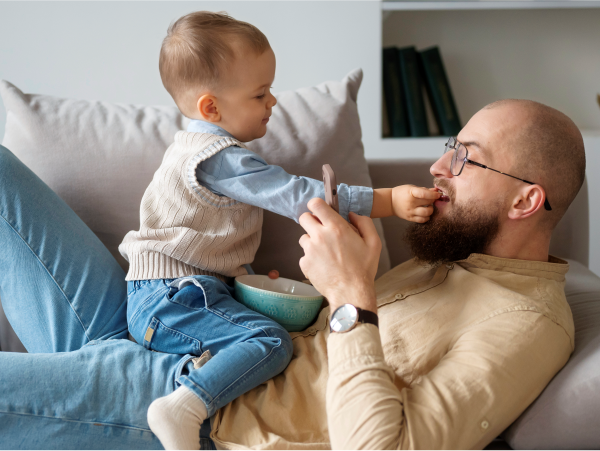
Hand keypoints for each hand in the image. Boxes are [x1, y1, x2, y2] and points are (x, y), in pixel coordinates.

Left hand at [298, 198, 380, 312]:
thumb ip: (364, 223)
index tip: (320, 209)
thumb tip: (352, 215)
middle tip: (322, 230)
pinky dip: (311, 258)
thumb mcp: (373, 243)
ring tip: (326, 252)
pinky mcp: (304, 263)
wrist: (351, 292)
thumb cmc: (363, 269)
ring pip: (303, 237)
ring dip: (312, 241)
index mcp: (336, 228)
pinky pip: (304, 255)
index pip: (316, 204)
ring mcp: (310, 250)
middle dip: (311, 221)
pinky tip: (323, 265)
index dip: (317, 205)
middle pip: (304, 217)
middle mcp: (320, 236)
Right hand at [392, 185, 439, 222]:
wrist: (390, 202)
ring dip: (430, 210)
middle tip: (432, 199)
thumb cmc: (402, 193)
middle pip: (428, 203)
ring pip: (426, 213)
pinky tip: (425, 213)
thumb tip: (436, 191)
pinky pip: (422, 220)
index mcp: (411, 193)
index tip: (438, 194)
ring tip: (428, 207)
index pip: (425, 194)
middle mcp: (411, 203)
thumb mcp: (411, 188)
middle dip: (433, 201)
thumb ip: (424, 190)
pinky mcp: (410, 218)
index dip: (434, 195)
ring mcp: (410, 212)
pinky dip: (426, 217)